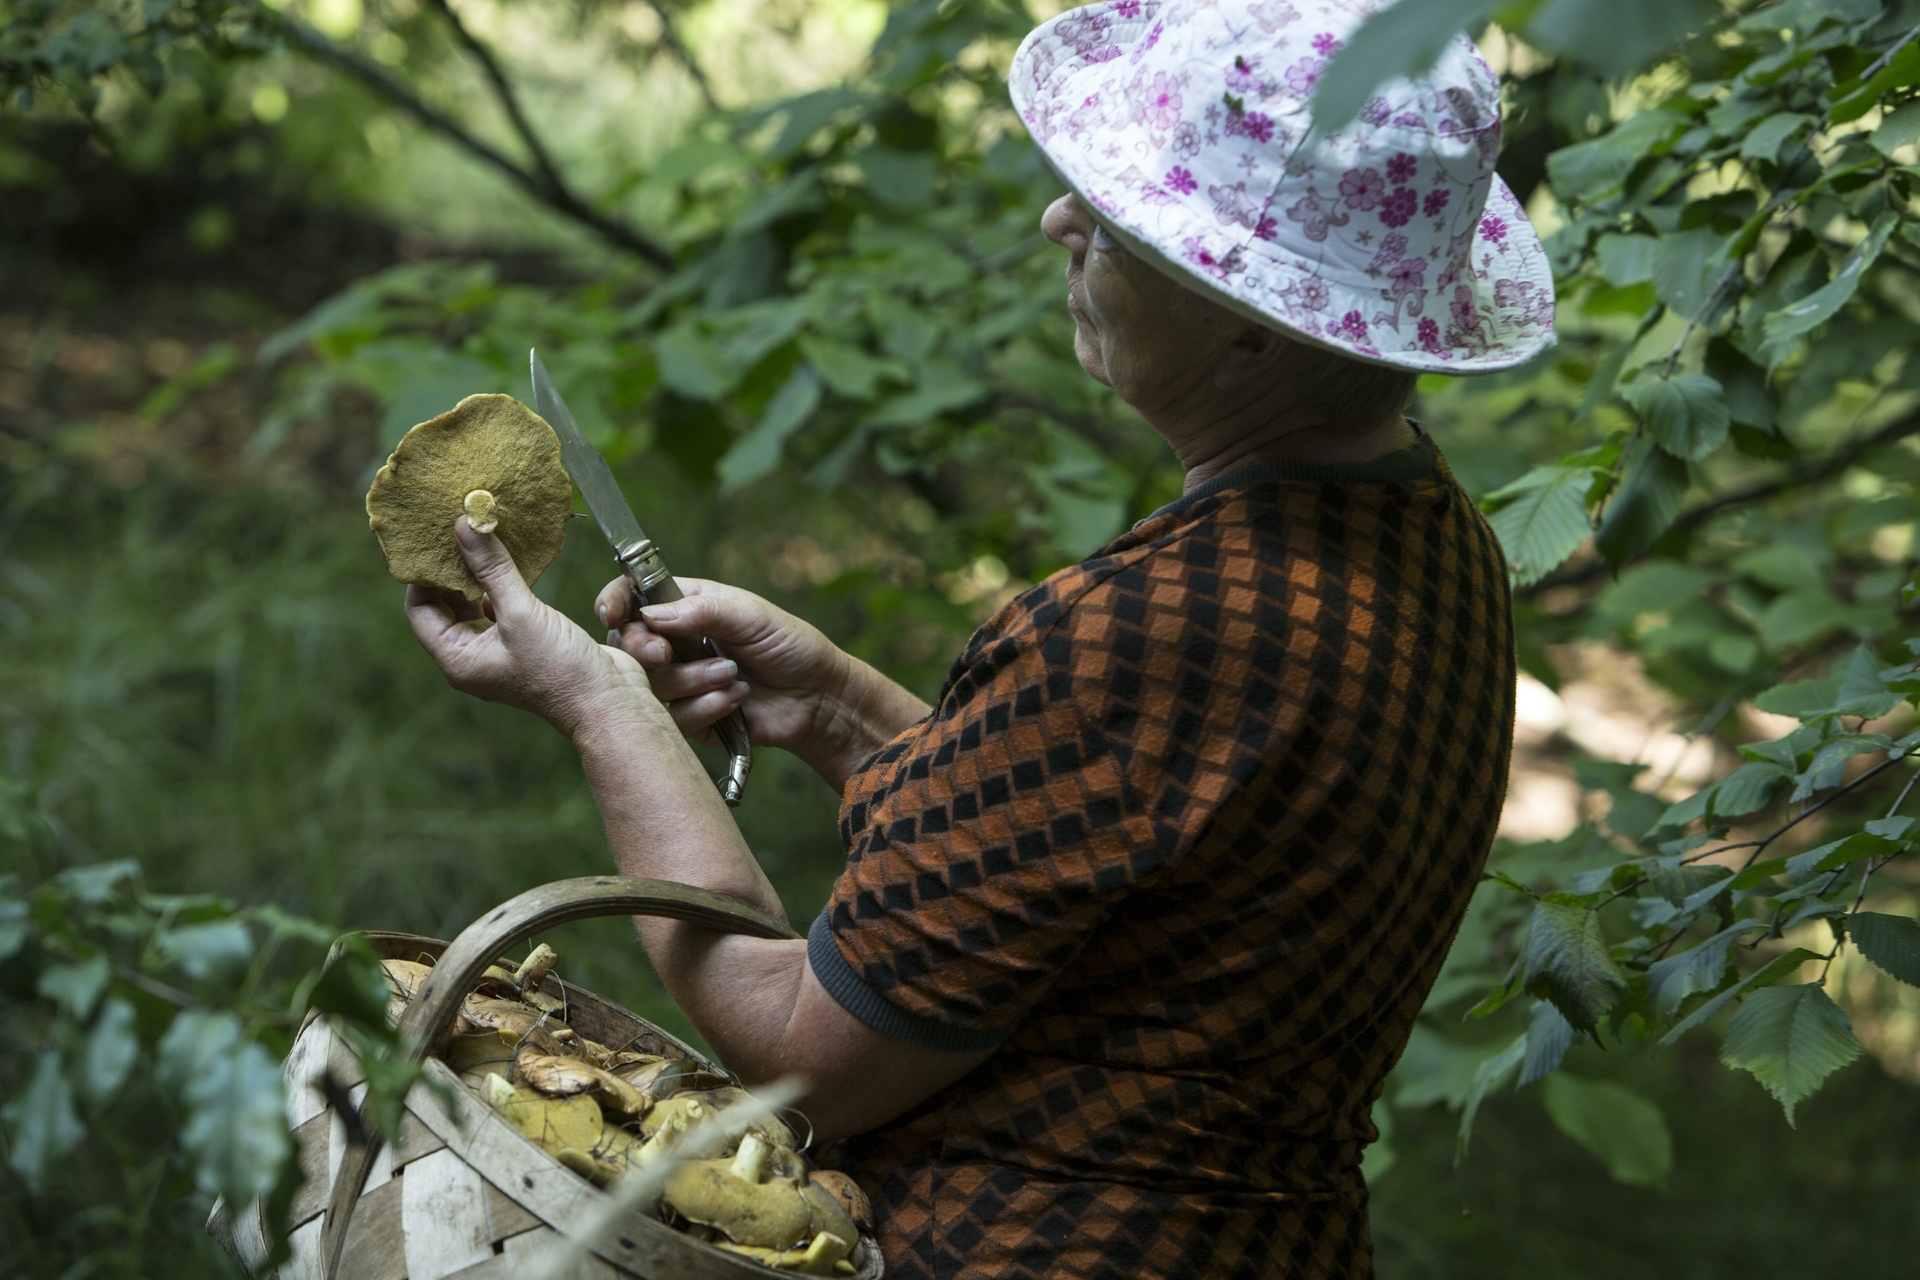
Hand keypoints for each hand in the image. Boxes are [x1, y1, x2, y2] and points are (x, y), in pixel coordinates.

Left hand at [407, 518, 654, 740]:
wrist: (609, 703)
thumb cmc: (561, 669)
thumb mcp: (521, 613)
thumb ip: (491, 568)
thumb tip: (464, 526)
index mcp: (457, 660)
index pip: (419, 610)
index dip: (424, 575)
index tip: (437, 541)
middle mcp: (472, 658)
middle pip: (444, 606)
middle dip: (451, 572)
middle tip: (460, 534)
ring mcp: (498, 653)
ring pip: (474, 607)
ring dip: (478, 577)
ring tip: (485, 542)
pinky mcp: (523, 645)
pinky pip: (501, 610)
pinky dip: (503, 587)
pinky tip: (513, 564)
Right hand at [596, 576, 928, 789]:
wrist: (818, 699)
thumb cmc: (790, 646)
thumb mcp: (750, 615)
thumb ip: (702, 610)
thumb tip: (650, 615)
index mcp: (685, 607)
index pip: (634, 599)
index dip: (615, 602)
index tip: (612, 612)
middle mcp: (676, 643)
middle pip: (628, 645)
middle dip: (642, 648)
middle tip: (664, 653)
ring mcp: (681, 682)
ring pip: (651, 685)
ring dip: (691, 679)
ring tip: (732, 674)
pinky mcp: (691, 718)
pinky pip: (675, 718)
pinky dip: (706, 707)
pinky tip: (736, 700)